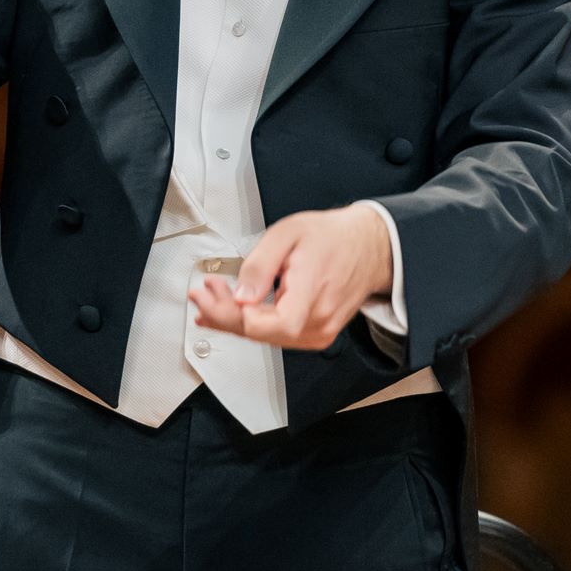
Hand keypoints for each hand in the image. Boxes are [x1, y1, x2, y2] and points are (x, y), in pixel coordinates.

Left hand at [188, 206, 392, 351]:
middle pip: (260, 333)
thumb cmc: (332, 237)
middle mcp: (319, 320)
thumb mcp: (288, 233)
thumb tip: (241, 296)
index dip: (232, 315)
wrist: (367, 246)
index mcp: (312, 292)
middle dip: (223, 314)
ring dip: (235, 319)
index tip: (208, 297)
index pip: (270, 324)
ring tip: (215, 296)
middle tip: (202, 294)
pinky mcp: (316, 334)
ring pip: (265, 337)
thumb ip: (261, 264)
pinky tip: (236, 310)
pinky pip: (277, 335)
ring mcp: (320, 331)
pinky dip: (253, 324)